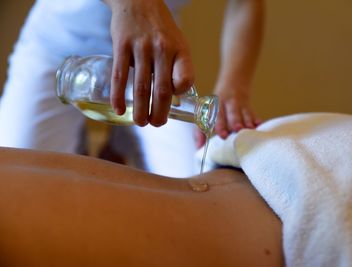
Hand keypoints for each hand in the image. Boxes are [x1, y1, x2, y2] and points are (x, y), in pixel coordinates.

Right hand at [104, 0, 193, 126]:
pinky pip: (120, 76)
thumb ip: (178, 69)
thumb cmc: (160, 29)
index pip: (186, 80)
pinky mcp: (122, 45)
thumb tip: (174, 99)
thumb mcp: (178, 44)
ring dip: (140, 110)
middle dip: (159, 114)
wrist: (138, 1)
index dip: (180, 95)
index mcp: (180, 51)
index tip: (172, 101)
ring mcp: (142, 48)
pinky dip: (118, 96)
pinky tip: (119, 109)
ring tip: (141, 123)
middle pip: (162, 90)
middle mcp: (163, 49)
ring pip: (141, 87)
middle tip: (155, 124)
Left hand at [195, 84, 261, 147]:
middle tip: (237, 129)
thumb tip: (198, 147)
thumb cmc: (217, 105)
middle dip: (234, 121)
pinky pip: (252, 112)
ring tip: (250, 128)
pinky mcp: (247, 106)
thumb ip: (201, 131)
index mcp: (214, 106)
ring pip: (242, 112)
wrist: (233, 82)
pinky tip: (259, 124)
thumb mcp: (206, 113)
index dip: (218, 125)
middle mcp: (226, 104)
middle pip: (230, 113)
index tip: (223, 135)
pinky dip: (255, 119)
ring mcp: (238, 104)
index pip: (214, 116)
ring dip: (246, 120)